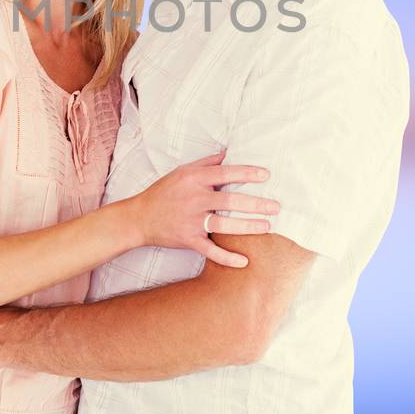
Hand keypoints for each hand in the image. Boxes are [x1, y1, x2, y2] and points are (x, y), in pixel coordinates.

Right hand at [130, 149, 277, 267]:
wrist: (139, 217)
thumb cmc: (163, 192)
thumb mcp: (181, 172)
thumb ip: (206, 163)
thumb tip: (228, 152)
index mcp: (193, 179)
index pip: (225, 173)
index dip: (247, 174)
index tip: (266, 175)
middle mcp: (193, 198)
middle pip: (229, 200)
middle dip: (255, 203)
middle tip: (276, 206)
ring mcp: (190, 220)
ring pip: (223, 224)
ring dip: (247, 226)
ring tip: (267, 226)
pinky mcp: (187, 239)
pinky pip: (210, 250)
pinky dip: (226, 257)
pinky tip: (244, 261)